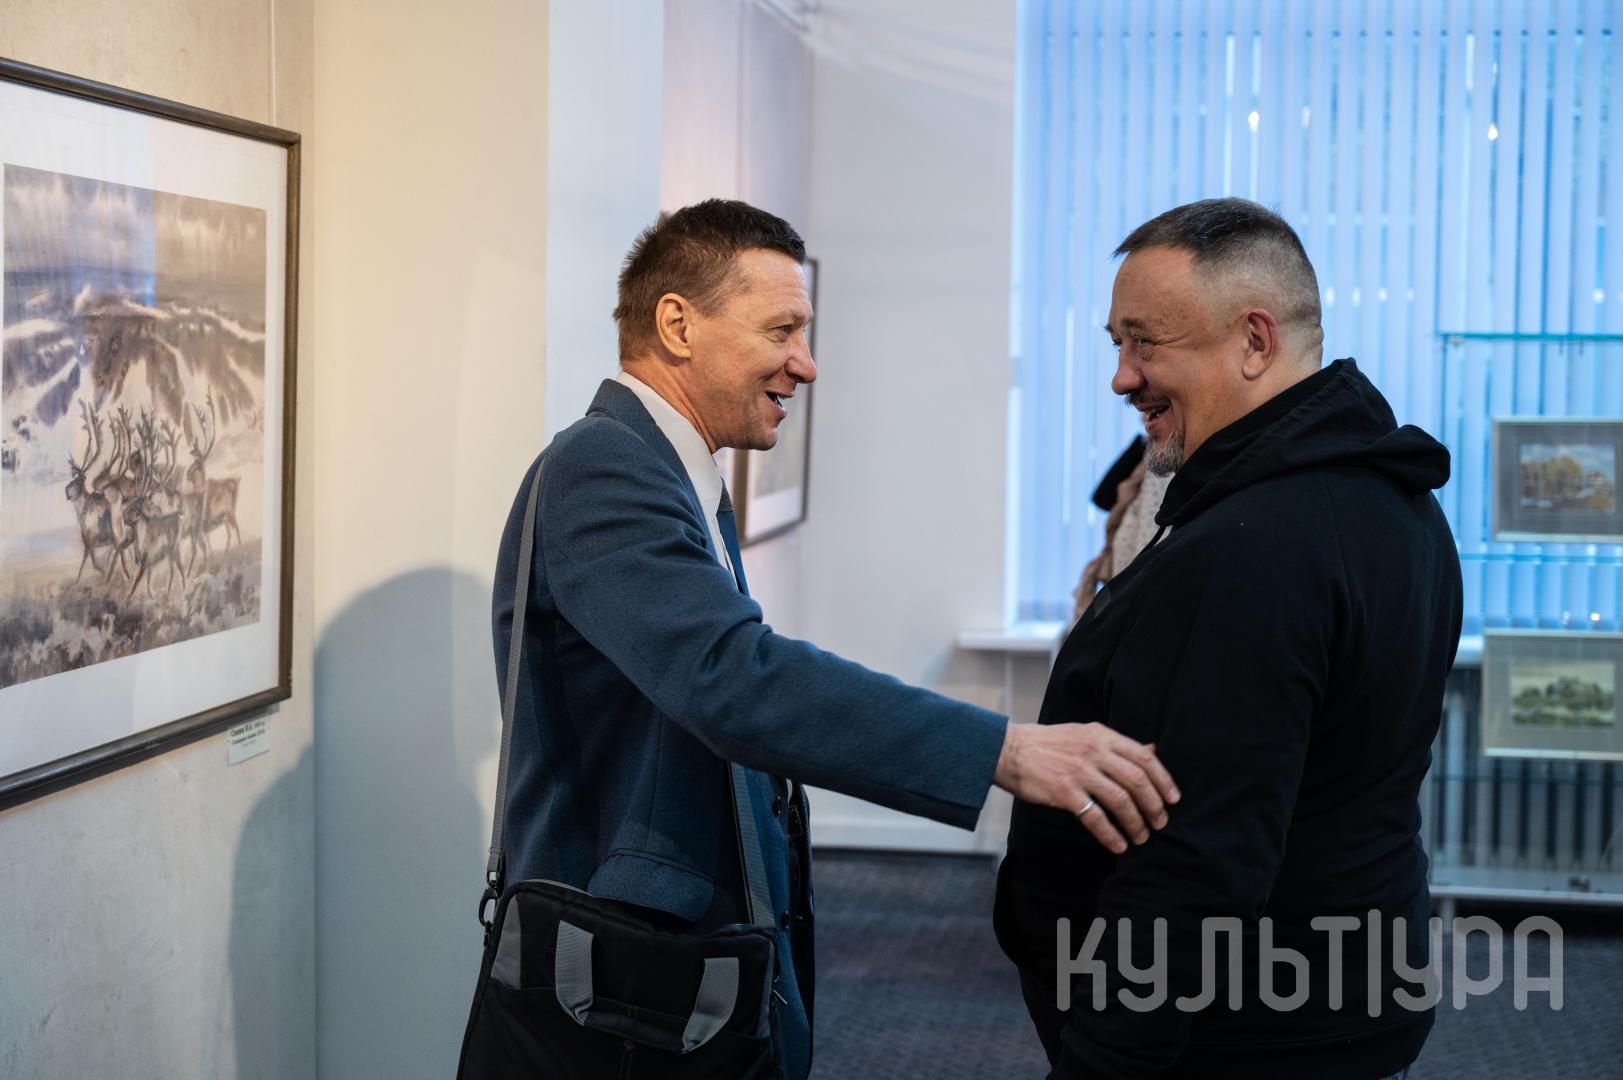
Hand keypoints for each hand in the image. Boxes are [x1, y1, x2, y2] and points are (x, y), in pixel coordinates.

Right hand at [993, 723, 1179, 853]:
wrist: (1008, 750)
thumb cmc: (1048, 744)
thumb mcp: (1085, 734)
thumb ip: (1117, 744)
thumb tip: (1153, 750)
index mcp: (1101, 735)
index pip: (1144, 757)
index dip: (1164, 780)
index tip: (1173, 799)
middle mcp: (1093, 751)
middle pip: (1137, 781)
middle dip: (1154, 806)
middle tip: (1160, 823)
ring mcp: (1079, 772)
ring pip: (1120, 801)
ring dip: (1135, 824)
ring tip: (1141, 838)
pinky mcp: (1064, 792)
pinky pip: (1095, 817)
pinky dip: (1110, 834)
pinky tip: (1118, 845)